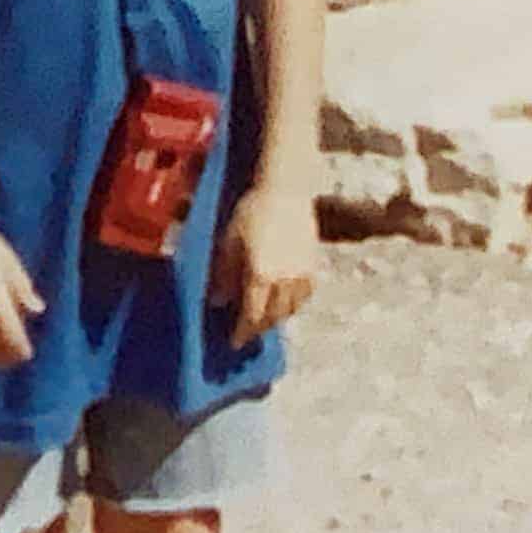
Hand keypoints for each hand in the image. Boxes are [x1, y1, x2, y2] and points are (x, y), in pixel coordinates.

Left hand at [210, 183, 317, 345]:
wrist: (287, 189)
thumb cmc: (253, 211)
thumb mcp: (230, 241)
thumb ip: (225, 275)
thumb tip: (218, 302)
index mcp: (261, 276)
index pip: (251, 317)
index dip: (242, 333)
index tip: (234, 343)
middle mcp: (284, 281)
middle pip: (272, 317)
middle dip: (258, 328)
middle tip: (246, 332)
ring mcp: (302, 274)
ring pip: (290, 310)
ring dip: (276, 318)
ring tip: (263, 318)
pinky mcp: (314, 265)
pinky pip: (305, 296)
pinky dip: (294, 305)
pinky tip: (285, 301)